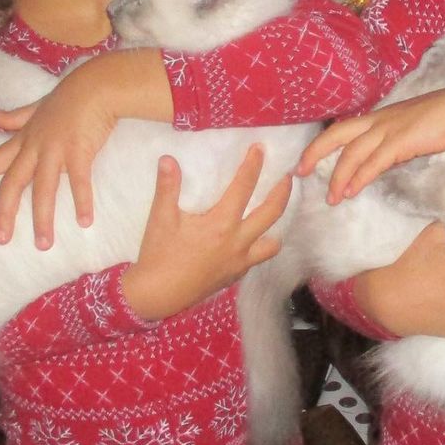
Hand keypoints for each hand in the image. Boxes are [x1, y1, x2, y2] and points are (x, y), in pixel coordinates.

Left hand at [0, 50, 172, 247]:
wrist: (97, 85)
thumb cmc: (71, 96)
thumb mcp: (38, 106)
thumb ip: (17, 117)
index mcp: (24, 138)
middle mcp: (35, 146)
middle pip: (13, 183)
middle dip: (5, 212)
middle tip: (0, 240)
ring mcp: (56, 149)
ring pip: (43, 188)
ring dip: (43, 218)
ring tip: (43, 244)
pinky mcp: (79, 150)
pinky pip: (79, 181)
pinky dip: (82, 202)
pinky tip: (85, 222)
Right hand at [121, 145, 292, 320]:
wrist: (156, 296)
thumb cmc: (158, 255)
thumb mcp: (160, 218)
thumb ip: (167, 187)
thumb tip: (168, 158)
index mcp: (221, 224)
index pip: (244, 187)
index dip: (253, 165)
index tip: (260, 148)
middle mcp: (237, 242)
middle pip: (272, 212)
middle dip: (283, 191)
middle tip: (287, 175)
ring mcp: (239, 261)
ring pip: (273, 242)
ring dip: (278, 224)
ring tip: (277, 210)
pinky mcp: (235, 275)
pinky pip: (258, 258)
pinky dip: (261, 245)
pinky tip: (253, 238)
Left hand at [298, 85, 444, 203]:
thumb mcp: (413, 126)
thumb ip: (396, 138)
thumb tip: (385, 157)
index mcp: (381, 115)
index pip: (344, 127)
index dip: (323, 143)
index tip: (308, 159)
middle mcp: (380, 119)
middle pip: (336, 134)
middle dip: (315, 153)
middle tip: (300, 173)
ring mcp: (389, 128)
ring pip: (352, 152)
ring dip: (339, 177)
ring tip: (331, 197)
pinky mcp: (402, 141)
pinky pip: (374, 162)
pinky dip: (359, 177)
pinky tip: (351, 191)